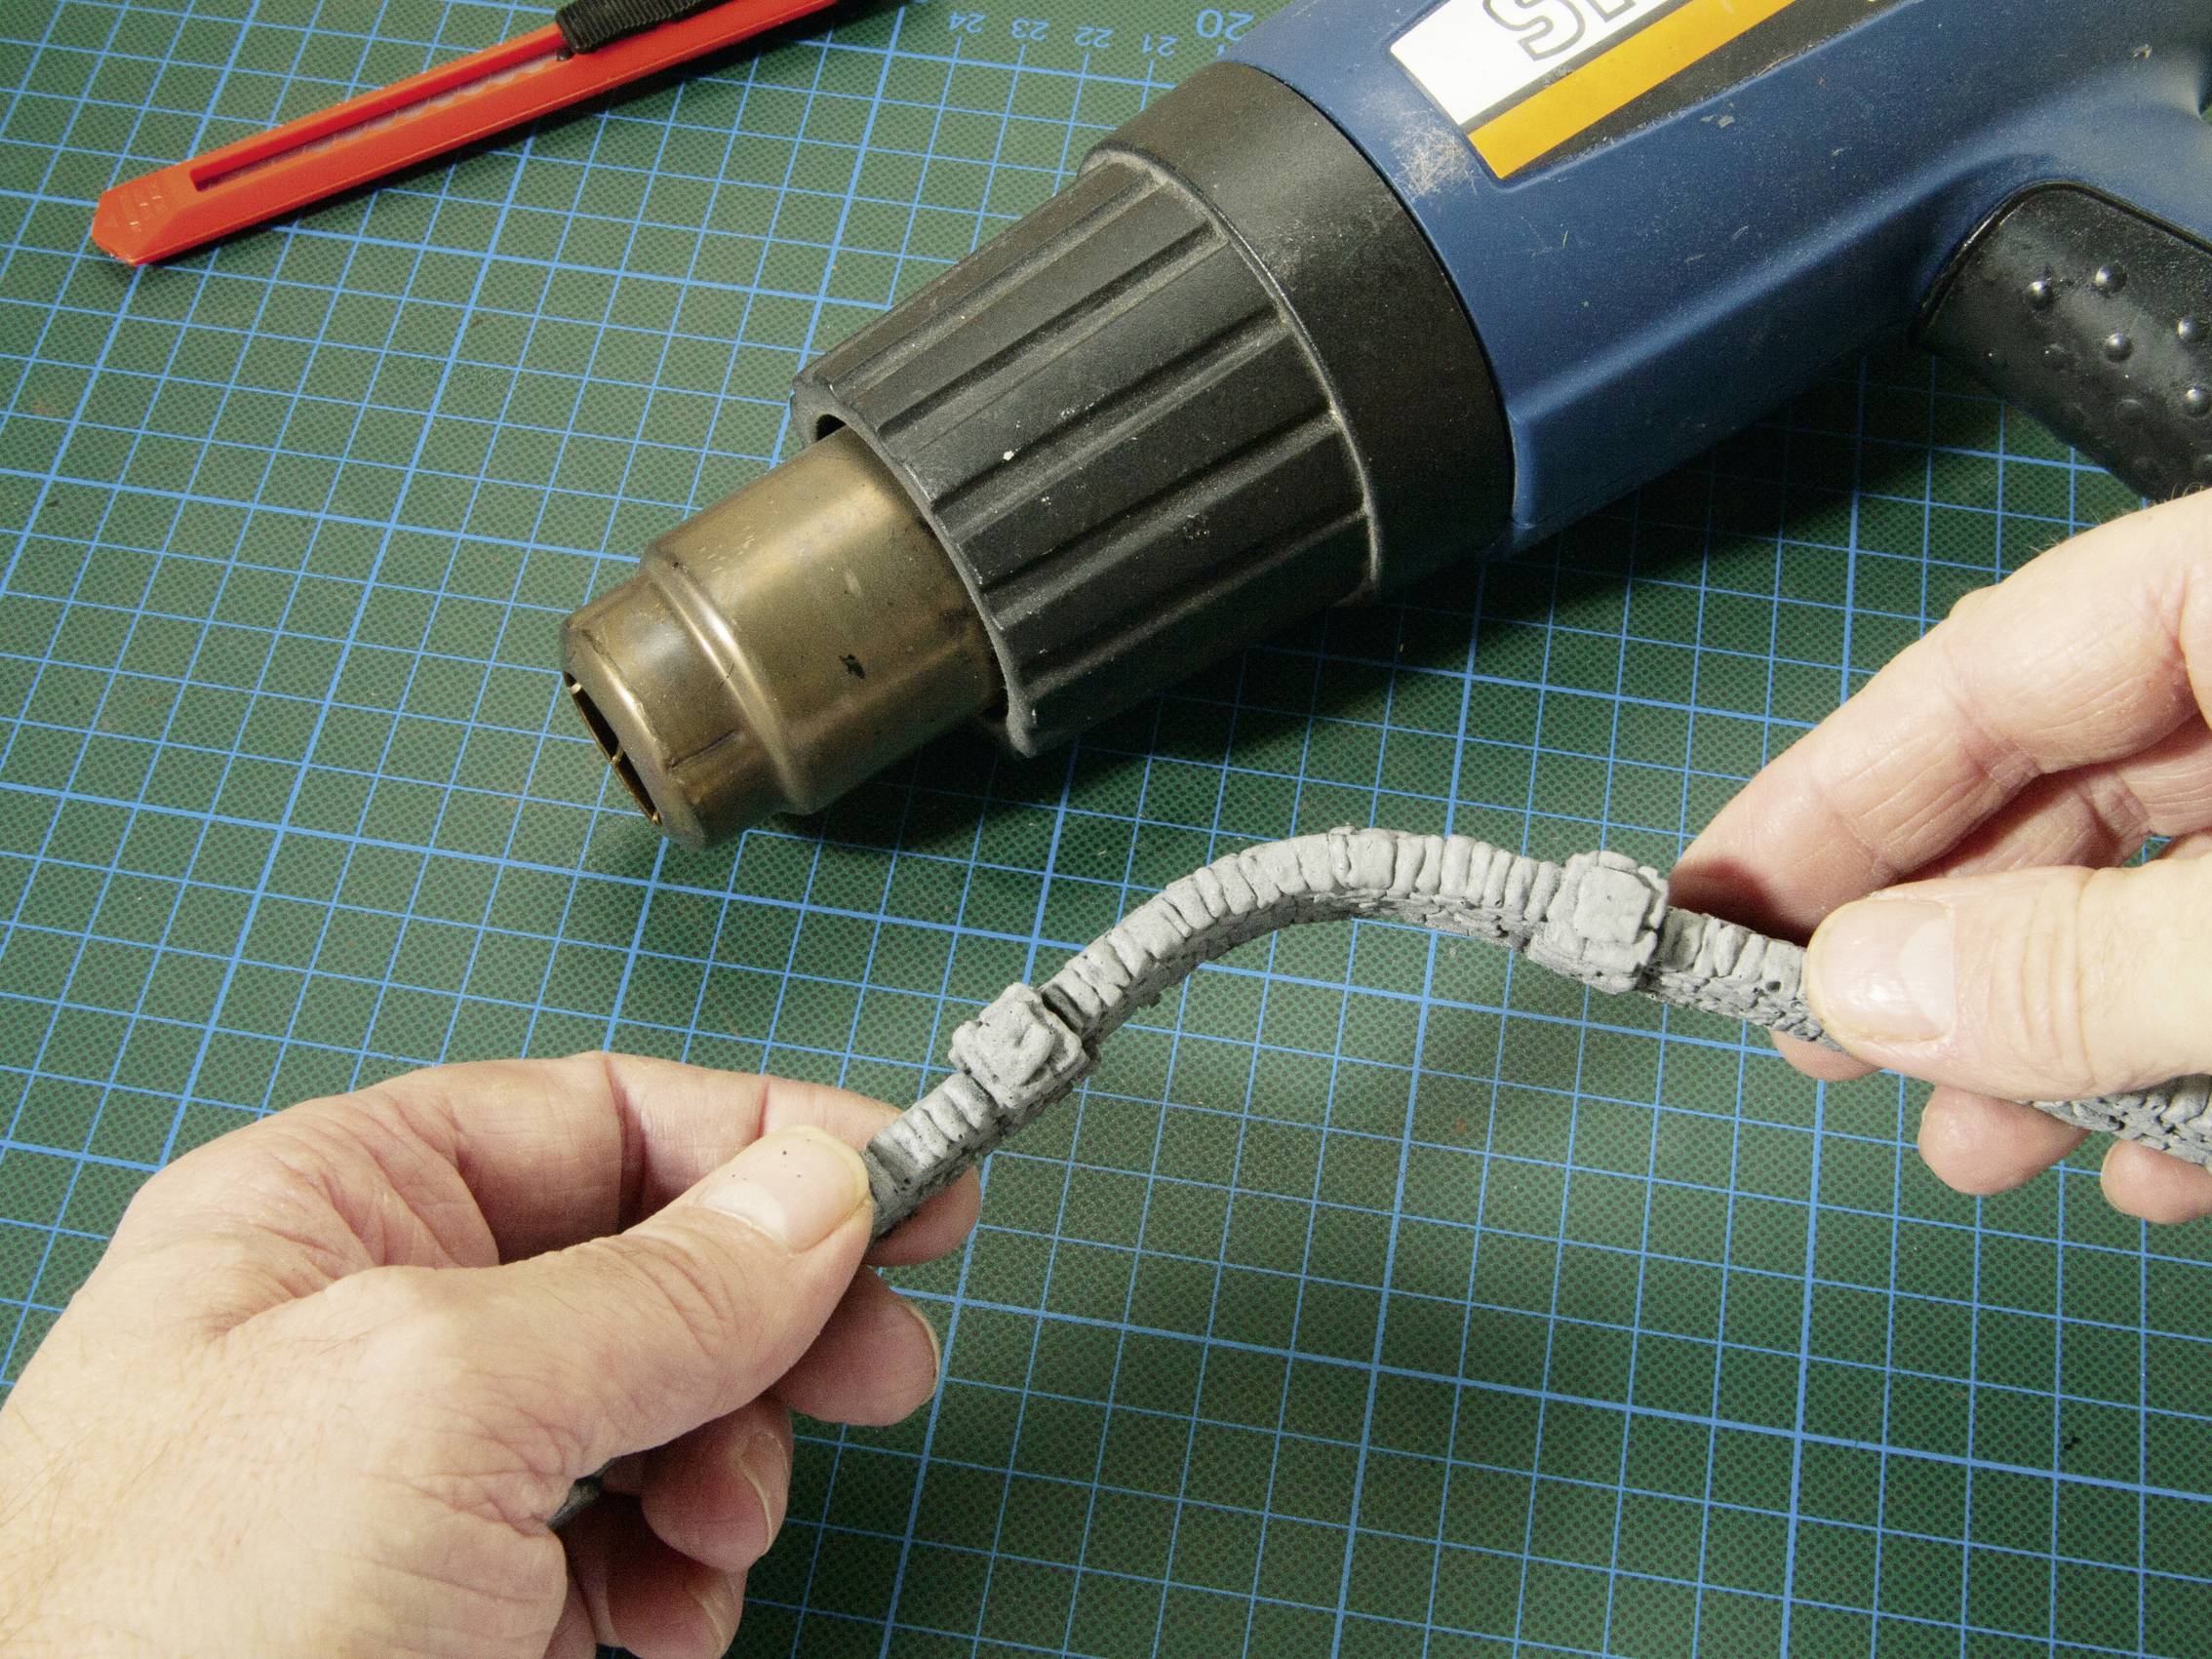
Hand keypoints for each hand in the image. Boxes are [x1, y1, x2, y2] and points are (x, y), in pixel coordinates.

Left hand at [0, 1053, 978, 1656]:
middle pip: (649, 1266)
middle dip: (774, 1321)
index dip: (766, 1141)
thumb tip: (822, 1186)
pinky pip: (624, 1549)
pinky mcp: (453, 1606)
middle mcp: (379, 1324)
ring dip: (729, 1468)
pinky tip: (669, 1621)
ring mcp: (419, 1478)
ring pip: (656, 1413)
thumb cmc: (175, 1623)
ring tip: (721, 1533)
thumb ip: (658, 1287)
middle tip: (887, 1367)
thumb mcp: (446, 1399)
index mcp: (336, 1208)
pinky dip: (680, 1580)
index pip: (601, 1116)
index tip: (912, 1181)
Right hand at [1676, 487, 2211, 1222]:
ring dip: (2060, 1029)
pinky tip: (2155, 1161)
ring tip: (1980, 1150)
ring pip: (2165, 888)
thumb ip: (2082, 962)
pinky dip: (2196, 1058)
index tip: (1703, 911)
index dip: (1830, 796)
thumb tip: (1852, 995)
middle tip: (1821, 1055)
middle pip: (2064, 785)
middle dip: (1944, 944)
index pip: (1989, 668)